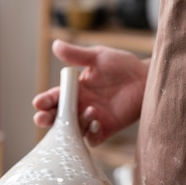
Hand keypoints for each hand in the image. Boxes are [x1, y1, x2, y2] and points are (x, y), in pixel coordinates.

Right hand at [33, 39, 148, 145]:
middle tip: (42, 118)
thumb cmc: (123, 66)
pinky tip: (96, 122)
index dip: (45, 101)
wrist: (146, 79)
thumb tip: (55, 45)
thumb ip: (77, 55)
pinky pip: (93, 139)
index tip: (38, 102)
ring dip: (75, 123)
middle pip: (58, 118)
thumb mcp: (98, 57)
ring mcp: (92, 120)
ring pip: (74, 130)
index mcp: (75, 90)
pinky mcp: (106, 130)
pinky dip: (91, 134)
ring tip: (88, 110)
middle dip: (48, 119)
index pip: (55, 98)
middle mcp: (80, 107)